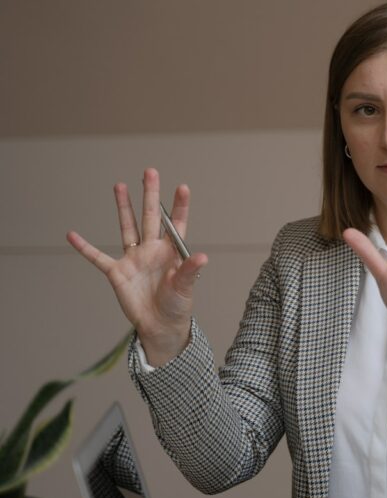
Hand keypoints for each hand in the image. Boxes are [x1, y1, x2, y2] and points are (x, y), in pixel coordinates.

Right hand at [67, 168, 207, 366]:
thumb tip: (202, 257)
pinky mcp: (117, 272)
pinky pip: (98, 258)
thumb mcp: (186, 288)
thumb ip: (190, 271)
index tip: (183, 187)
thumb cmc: (177, 305)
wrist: (160, 325)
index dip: (179, 206)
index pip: (176, 224)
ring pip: (127, 227)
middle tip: (150, 172)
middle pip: (150, 217)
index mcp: (172, 251)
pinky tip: (71, 234)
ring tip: (119, 185)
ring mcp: (134, 259)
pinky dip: (85, 247)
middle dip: (150, 195)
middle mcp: (152, 249)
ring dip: (123, 207)